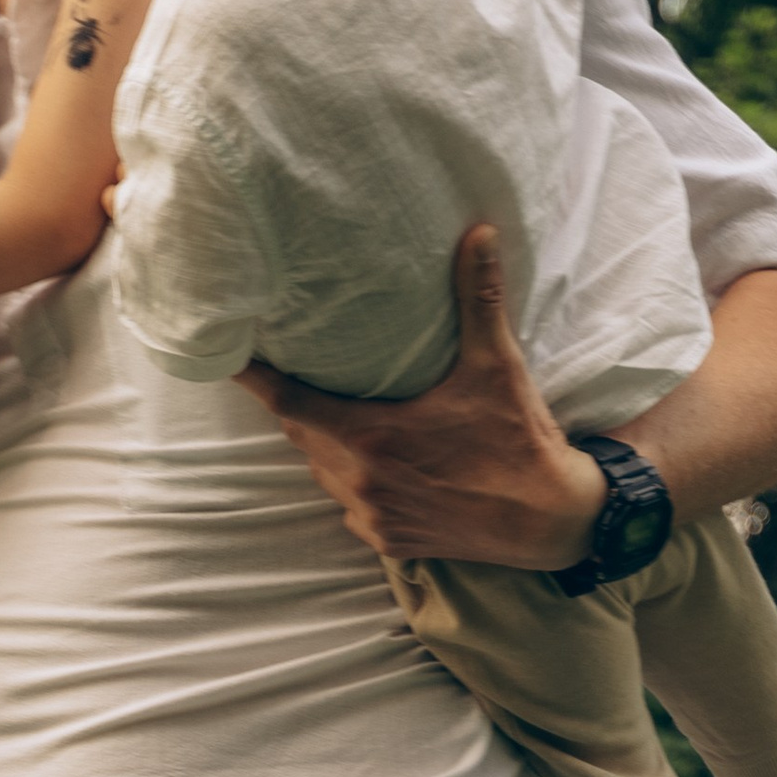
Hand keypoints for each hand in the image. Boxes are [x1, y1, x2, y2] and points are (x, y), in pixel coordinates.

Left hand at [237, 223, 609, 572]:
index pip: (289, 404)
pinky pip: (351, 509)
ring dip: (325, 446)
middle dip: (296, 406)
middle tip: (289, 374)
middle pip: (303, 437)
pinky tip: (376, 467)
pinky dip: (355, 484)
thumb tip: (479, 232)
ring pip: (325, 475)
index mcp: (372, 438)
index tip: (226, 358)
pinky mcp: (391, 543)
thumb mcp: (497, 365)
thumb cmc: (520, 442)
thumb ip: (478, 299)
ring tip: (337, 416)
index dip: (254, 381)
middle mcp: (362, 483)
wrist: (551, 521)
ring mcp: (374, 517)